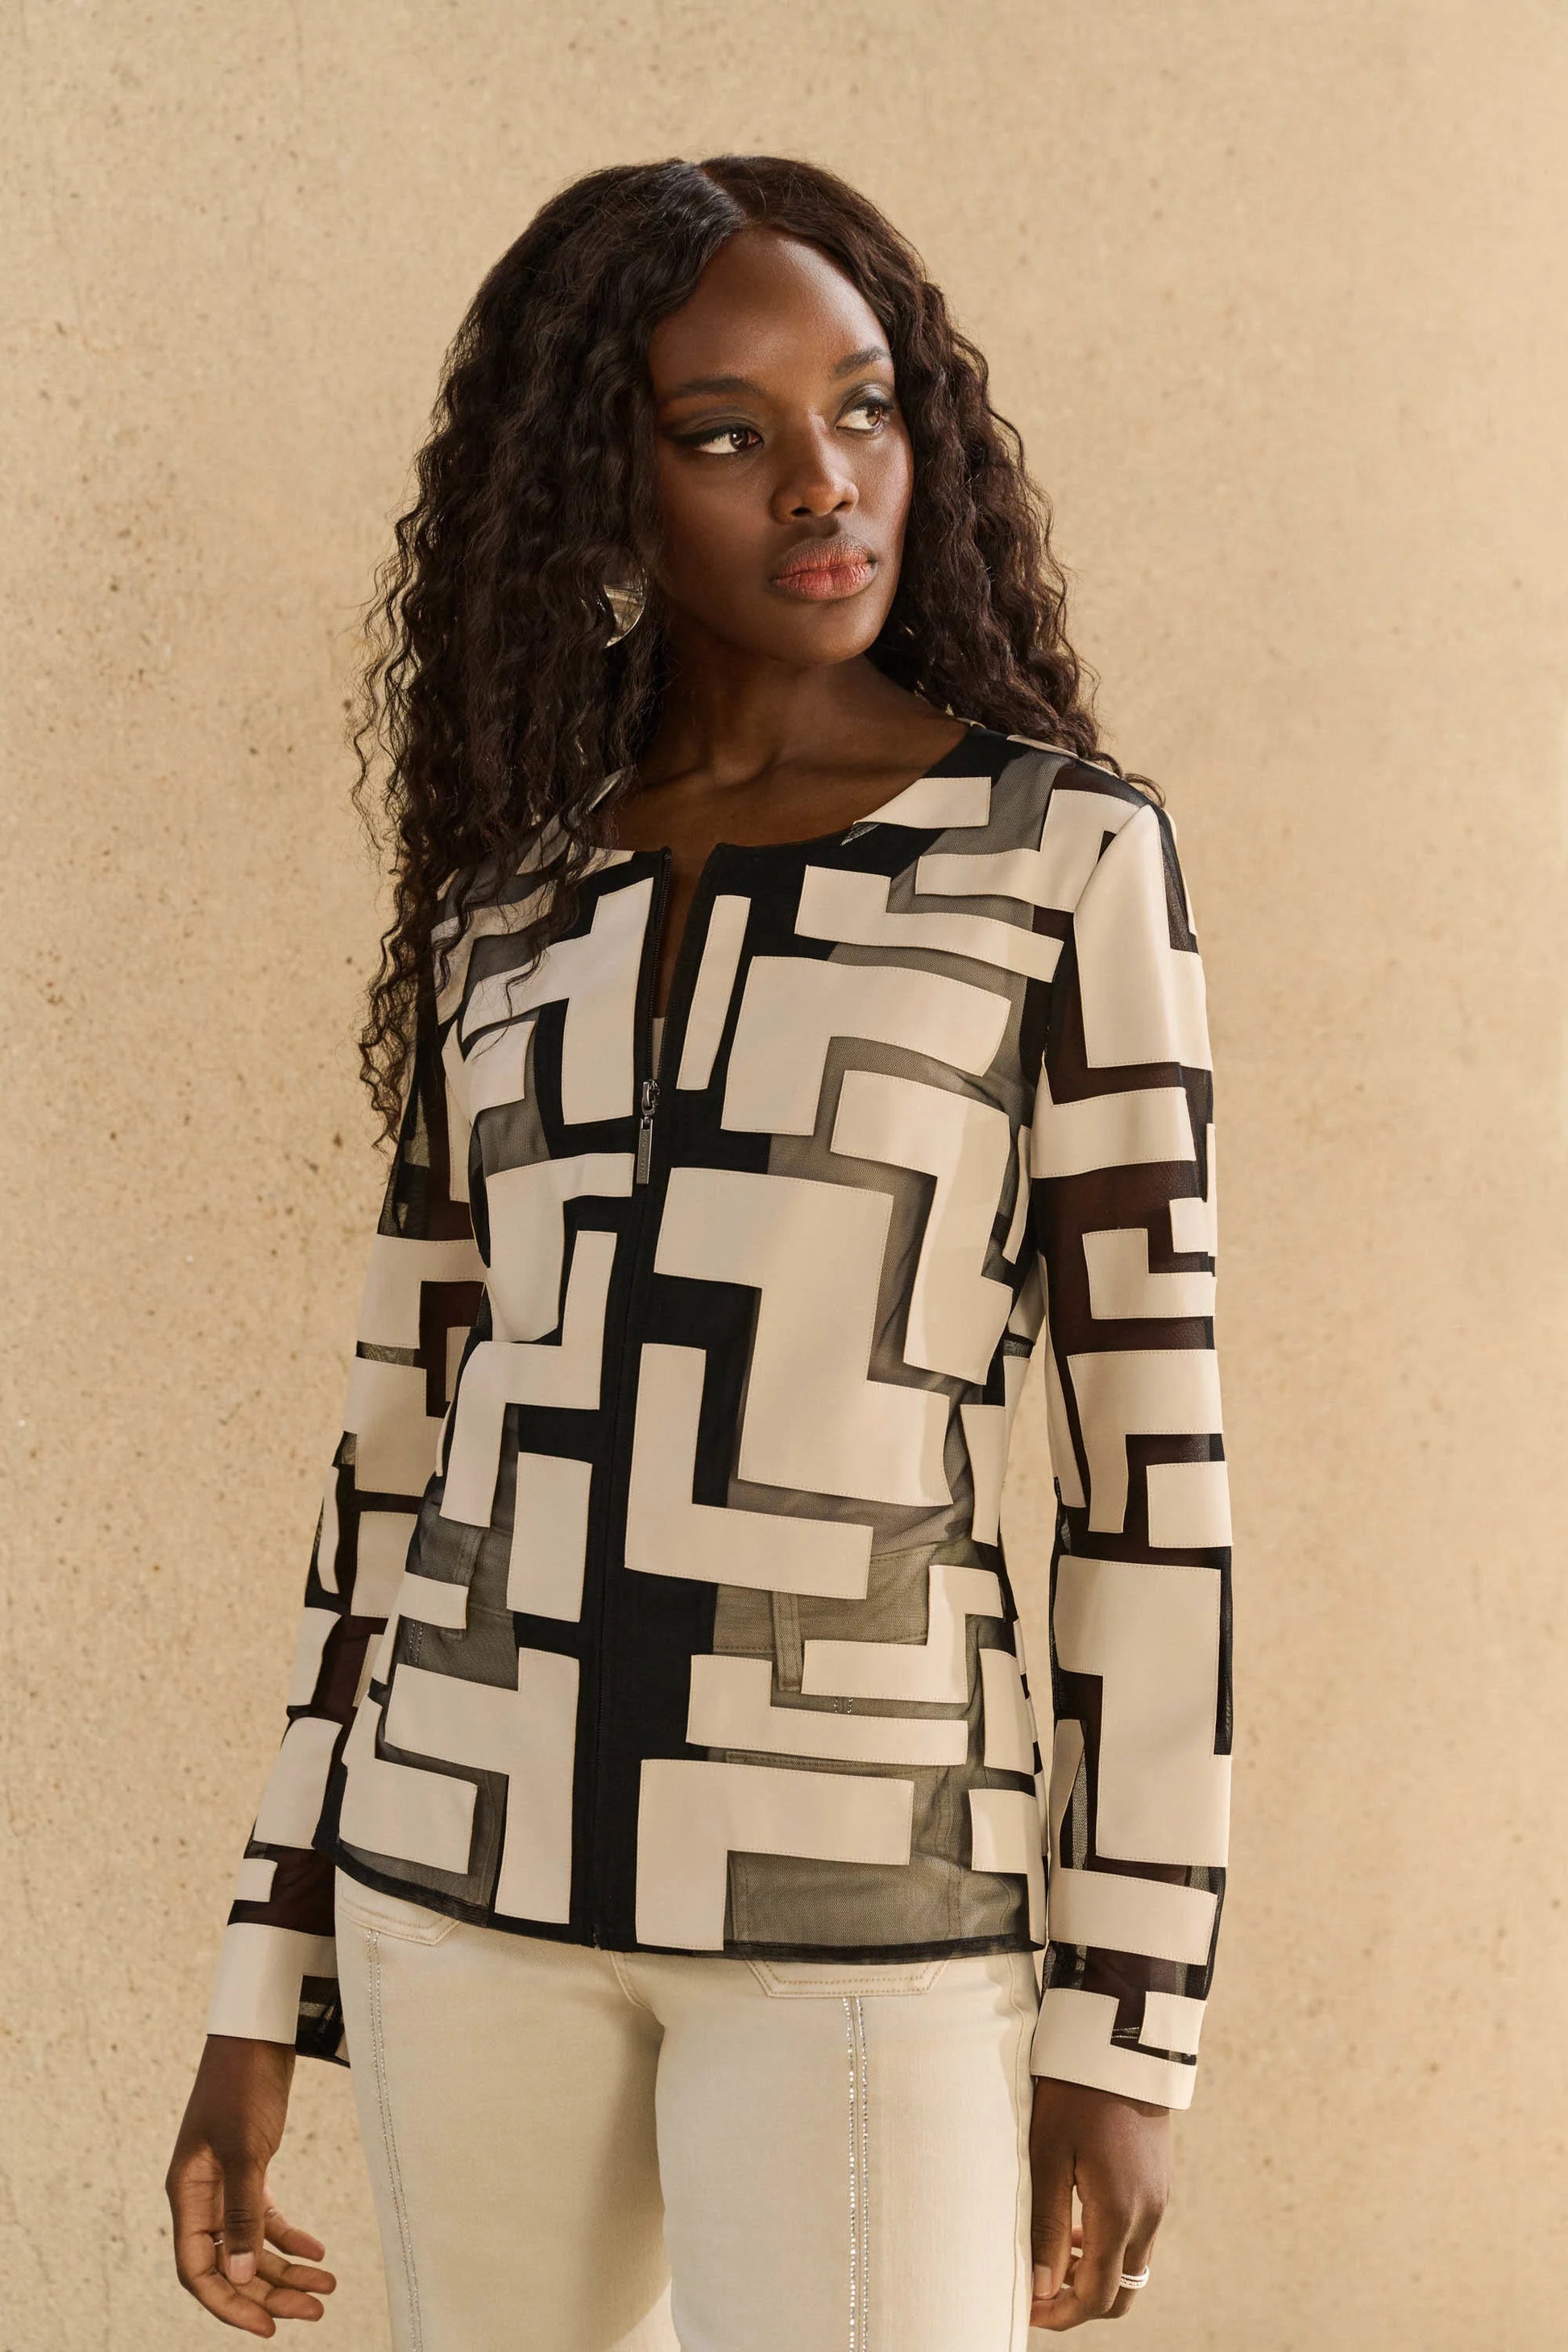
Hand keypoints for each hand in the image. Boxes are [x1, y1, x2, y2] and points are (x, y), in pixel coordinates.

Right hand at [166, 2034, 336, 2335]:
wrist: (259, 2028)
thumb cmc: (244, 2082)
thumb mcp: (246, 2149)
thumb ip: (241, 2213)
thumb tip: (238, 2278)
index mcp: (186, 2194)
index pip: (198, 2270)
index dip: (229, 2304)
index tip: (268, 2328)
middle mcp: (200, 2194)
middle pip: (231, 2263)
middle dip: (270, 2292)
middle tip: (315, 2312)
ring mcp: (224, 2181)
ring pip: (251, 2243)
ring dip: (285, 2269)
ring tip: (326, 2288)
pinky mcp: (248, 2165)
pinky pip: (264, 2216)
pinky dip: (289, 2237)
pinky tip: (317, 2252)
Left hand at [1029, 2077, 1169, 2327]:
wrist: (1121, 2043)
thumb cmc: (1075, 2095)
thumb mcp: (1049, 2156)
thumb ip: (1046, 2226)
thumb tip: (1041, 2288)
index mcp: (1120, 2214)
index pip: (1096, 2297)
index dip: (1060, 2315)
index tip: (1027, 2310)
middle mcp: (1148, 2215)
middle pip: (1121, 2292)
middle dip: (1080, 2303)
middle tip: (1040, 2290)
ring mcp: (1159, 2200)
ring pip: (1131, 2265)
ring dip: (1095, 2273)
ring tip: (1054, 2254)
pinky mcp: (1160, 2183)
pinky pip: (1138, 2235)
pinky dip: (1110, 2245)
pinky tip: (1079, 2222)